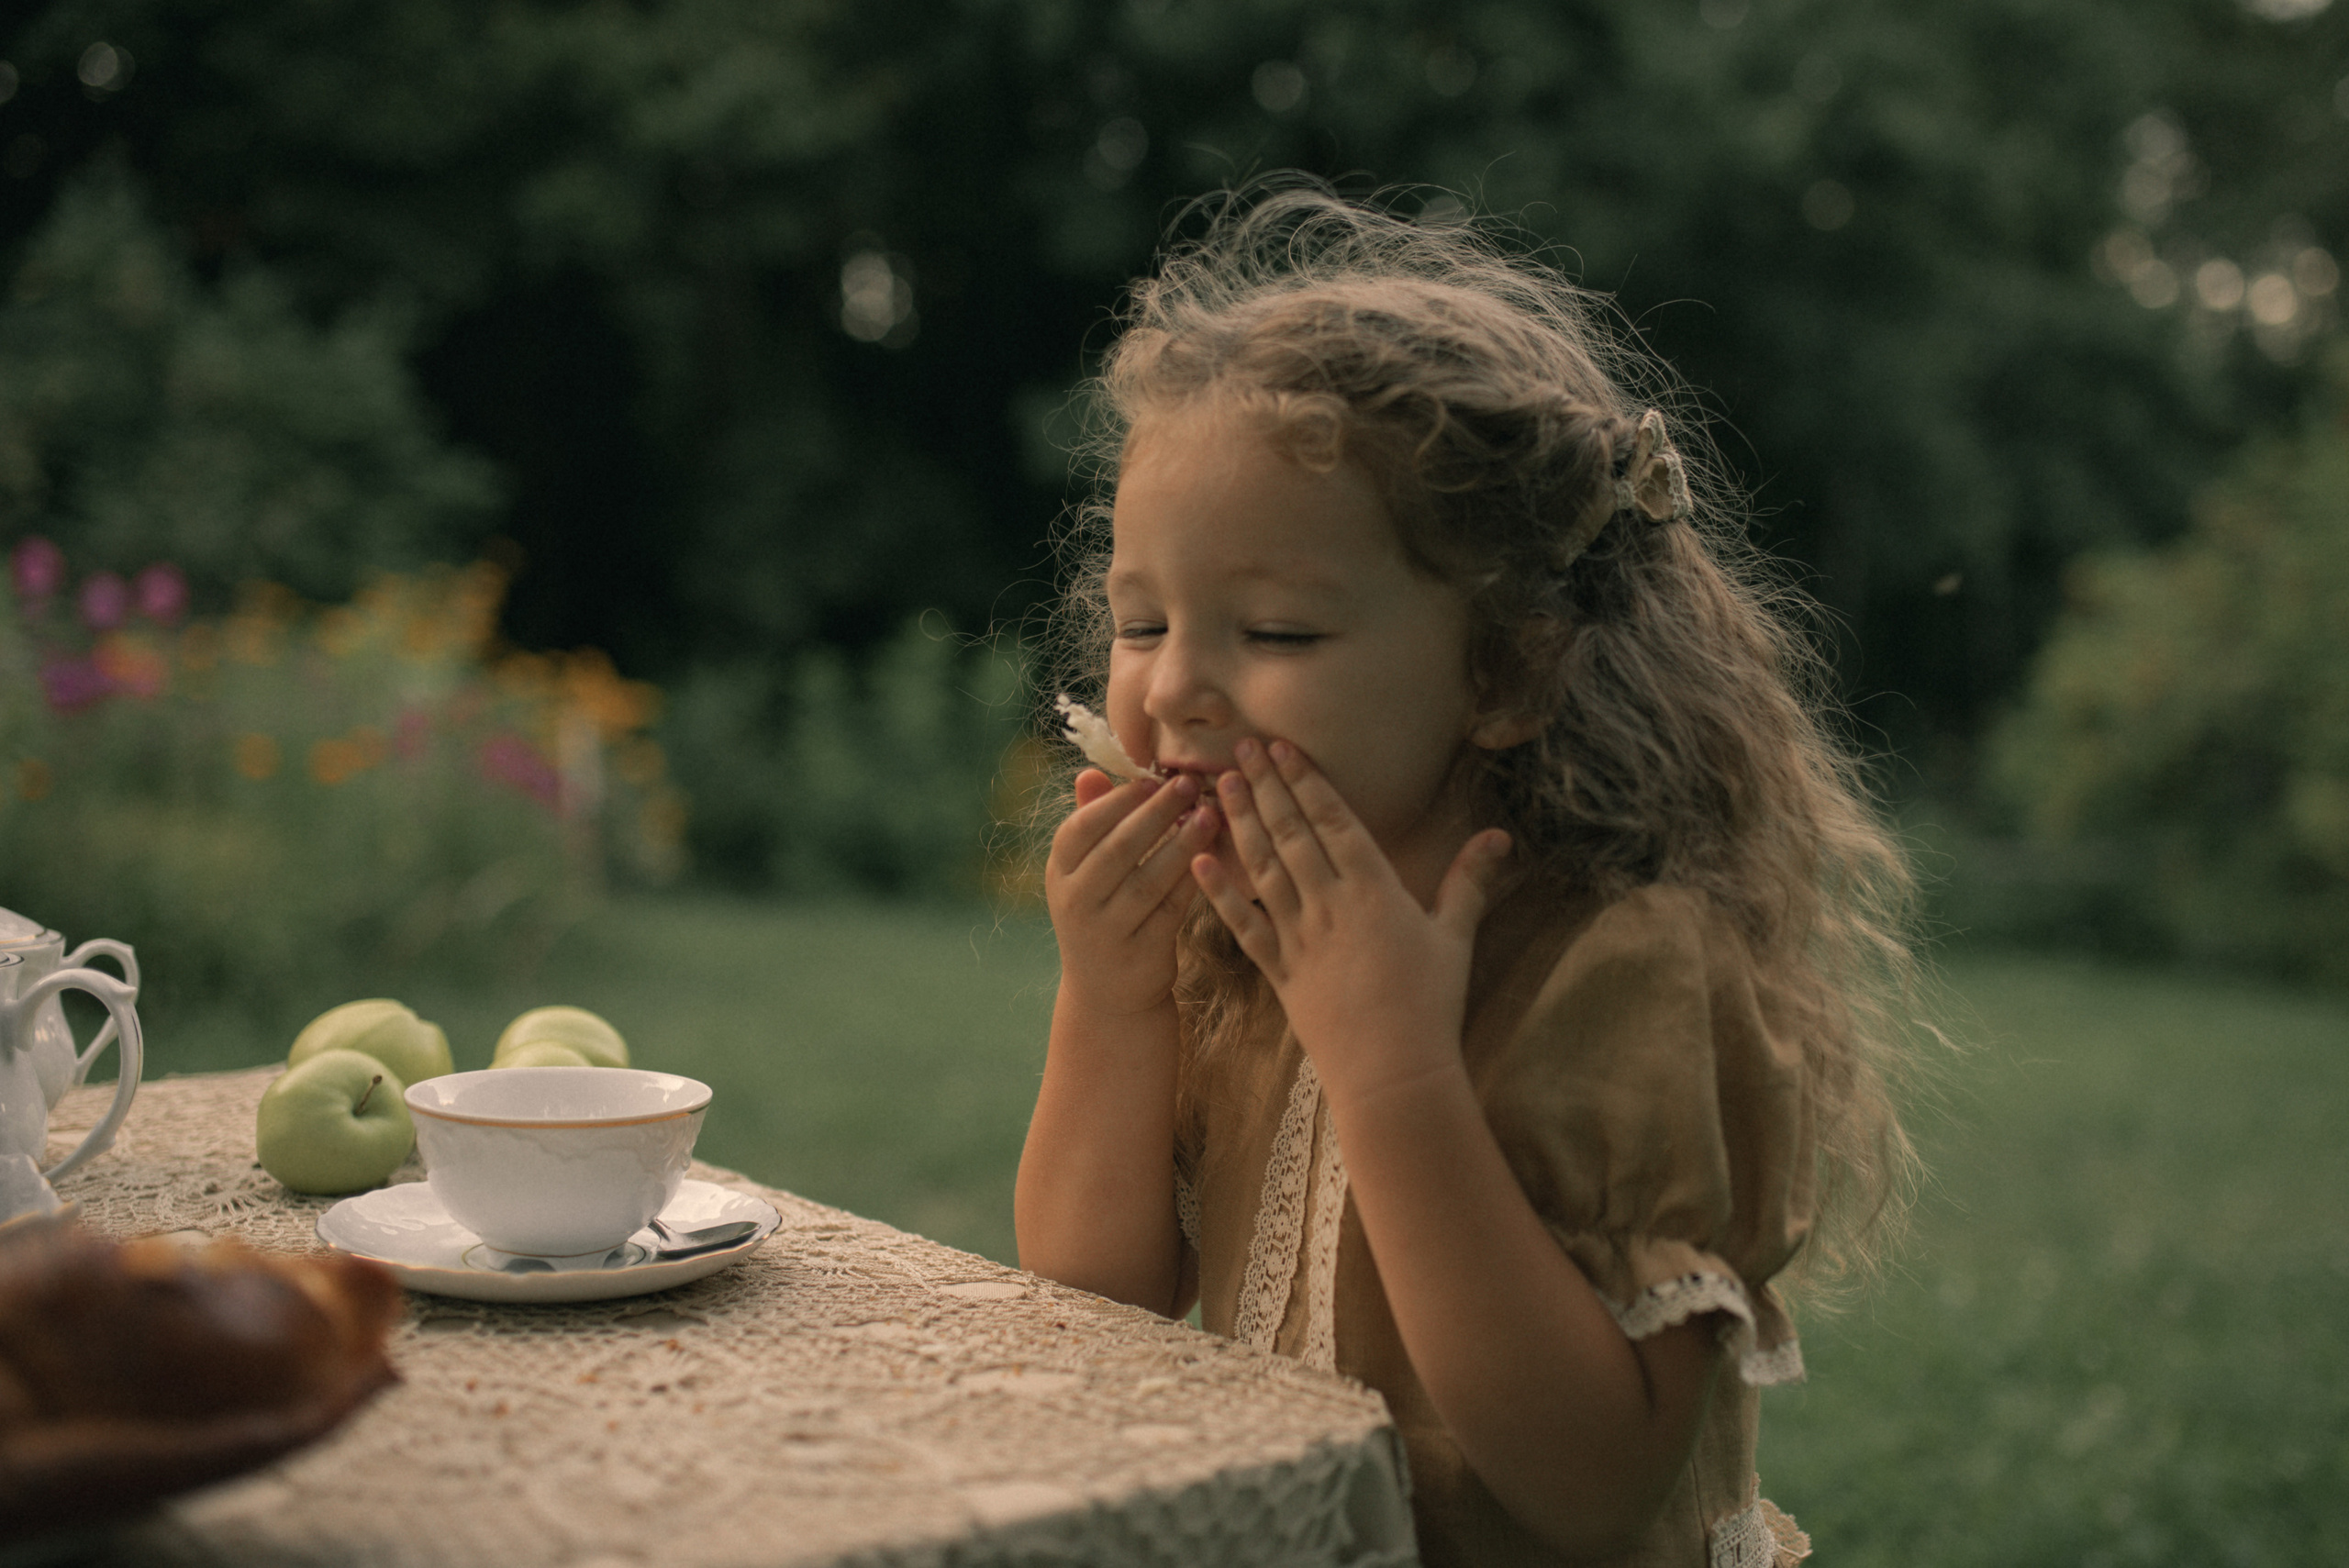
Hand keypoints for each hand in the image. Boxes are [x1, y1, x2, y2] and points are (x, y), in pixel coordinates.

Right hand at [1045, 768, 1217, 1019]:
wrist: (1106, 991)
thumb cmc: (1102, 911)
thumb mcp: (1084, 873)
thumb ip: (1090, 822)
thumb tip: (1090, 771)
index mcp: (1060, 874)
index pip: (1080, 829)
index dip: (1116, 801)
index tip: (1152, 778)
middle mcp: (1075, 904)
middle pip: (1117, 850)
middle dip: (1156, 813)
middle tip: (1189, 784)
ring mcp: (1107, 932)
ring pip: (1148, 880)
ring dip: (1182, 844)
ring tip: (1209, 815)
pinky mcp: (1141, 955)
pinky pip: (1171, 910)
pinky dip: (1192, 881)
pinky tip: (1212, 857)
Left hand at [1190, 739, 1510, 1106]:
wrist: (1393, 1071)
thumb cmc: (1432, 1004)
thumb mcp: (1456, 936)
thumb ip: (1470, 881)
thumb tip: (1500, 835)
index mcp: (1374, 889)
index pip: (1333, 821)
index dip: (1305, 781)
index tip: (1282, 747)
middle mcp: (1330, 904)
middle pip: (1291, 833)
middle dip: (1265, 786)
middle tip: (1240, 745)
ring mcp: (1299, 937)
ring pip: (1262, 868)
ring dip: (1239, 823)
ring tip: (1220, 785)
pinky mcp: (1279, 971)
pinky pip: (1243, 925)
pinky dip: (1219, 892)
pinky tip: (1199, 861)